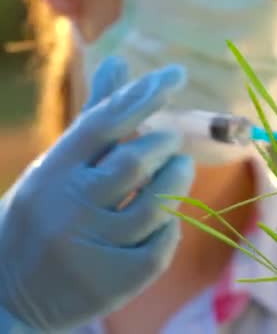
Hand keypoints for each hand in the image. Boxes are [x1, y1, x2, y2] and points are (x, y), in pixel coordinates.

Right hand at [0, 56, 193, 330]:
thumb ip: (96, 118)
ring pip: (156, 204)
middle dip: (164, 145)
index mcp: (54, 171)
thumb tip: (120, 61)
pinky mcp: (114, 280)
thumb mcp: (59, 165)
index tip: (177, 75)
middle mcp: (68, 206)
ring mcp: (91, 245)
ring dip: (178, 179)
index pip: (104, 123)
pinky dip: (170, 227)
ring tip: (180, 167)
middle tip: (173, 142)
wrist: (9, 293)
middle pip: (135, 163)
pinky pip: (162, 244)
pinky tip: (165, 219)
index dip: (144, 96)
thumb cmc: (44, 215)